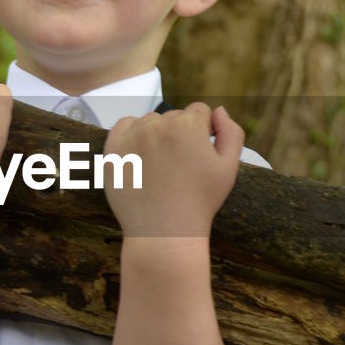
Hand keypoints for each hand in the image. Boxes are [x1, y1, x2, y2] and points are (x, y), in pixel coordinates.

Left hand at [102, 103, 243, 239]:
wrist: (164, 233)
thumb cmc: (200, 202)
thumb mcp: (229, 168)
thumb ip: (231, 133)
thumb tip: (218, 111)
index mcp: (188, 125)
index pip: (199, 111)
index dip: (203, 132)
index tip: (198, 154)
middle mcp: (158, 124)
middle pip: (174, 116)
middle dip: (180, 134)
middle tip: (179, 166)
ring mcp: (132, 136)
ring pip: (150, 121)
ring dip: (156, 134)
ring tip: (160, 167)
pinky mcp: (112, 149)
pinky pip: (123, 126)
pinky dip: (131, 134)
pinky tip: (140, 155)